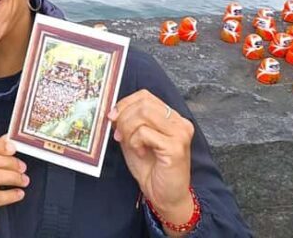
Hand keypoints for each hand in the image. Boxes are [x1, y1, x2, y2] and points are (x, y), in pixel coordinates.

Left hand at [108, 89, 194, 232]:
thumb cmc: (150, 168)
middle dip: (124, 116)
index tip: (112, 117)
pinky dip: (135, 142)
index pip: (145, 96)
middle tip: (118, 134)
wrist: (165, 196)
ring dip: (128, 129)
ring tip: (130, 144)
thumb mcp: (134, 139)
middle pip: (143, 102)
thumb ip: (127, 123)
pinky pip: (145, 132)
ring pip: (144, 114)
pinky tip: (140, 153)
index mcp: (171, 117)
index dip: (125, 103)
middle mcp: (180, 122)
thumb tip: (112, 110)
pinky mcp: (176, 147)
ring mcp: (180, 133)